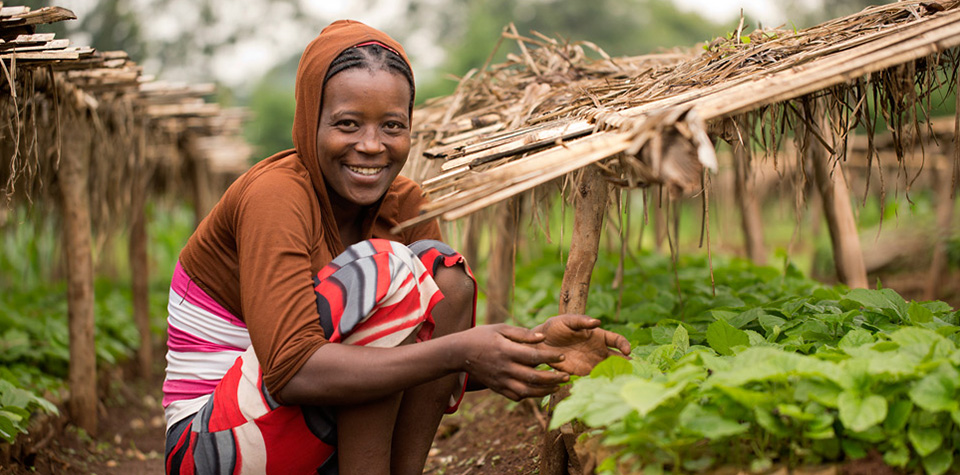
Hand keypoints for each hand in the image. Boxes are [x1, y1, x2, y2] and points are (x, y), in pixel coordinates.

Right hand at [455, 324, 569, 400]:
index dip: (550, 358)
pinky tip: (540, 391)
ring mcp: (500, 380)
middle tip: (567, 376)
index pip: (533, 357)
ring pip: (527, 391)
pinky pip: (516, 396)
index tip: (562, 356)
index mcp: (506, 351)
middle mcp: (504, 368)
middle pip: (533, 378)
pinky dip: (530, 396)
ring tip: (558, 386)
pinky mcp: (497, 388)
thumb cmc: (481, 336)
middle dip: (553, 378)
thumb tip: (542, 338)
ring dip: (545, 391)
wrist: (459, 353)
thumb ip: (522, 334)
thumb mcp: (500, 328)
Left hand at [533, 314, 631, 375]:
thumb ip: (581, 321)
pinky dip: (601, 383)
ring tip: (624, 382)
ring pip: (608, 371)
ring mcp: (591, 363)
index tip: (627, 351)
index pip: (617, 340)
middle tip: (636, 372)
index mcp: (598, 336)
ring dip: (616, 376)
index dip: (624, 345)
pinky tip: (606, 388)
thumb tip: (596, 322)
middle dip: (628, 365)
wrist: (540, 343)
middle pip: (618, 359)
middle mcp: (598, 351)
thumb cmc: (555, 327)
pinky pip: (594, 379)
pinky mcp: (581, 373)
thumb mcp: (567, 320)